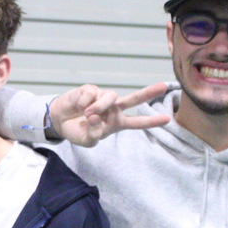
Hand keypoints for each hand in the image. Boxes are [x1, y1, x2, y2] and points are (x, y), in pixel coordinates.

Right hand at [47, 82, 170, 146]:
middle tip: (163, 86)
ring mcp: (102, 98)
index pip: (137, 123)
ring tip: (87, 113)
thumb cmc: (77, 132)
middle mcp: (113, 108)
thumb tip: (95, 117)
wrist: (59, 121)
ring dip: (98, 106)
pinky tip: (78, 106)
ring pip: (110, 96)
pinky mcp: (90, 89)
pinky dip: (83, 101)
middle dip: (148, 93)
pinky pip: (91, 93)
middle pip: (133, 99)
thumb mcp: (87, 141)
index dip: (151, 121)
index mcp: (116, 123)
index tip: (167, 119)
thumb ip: (94, 134)